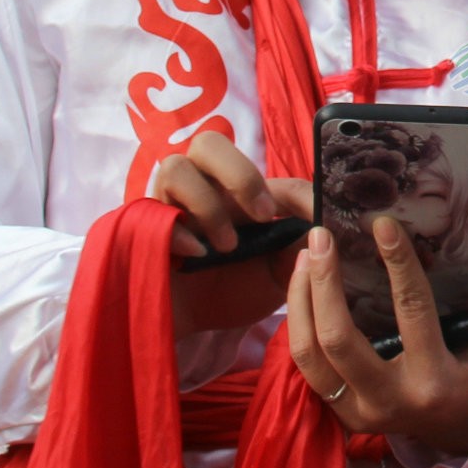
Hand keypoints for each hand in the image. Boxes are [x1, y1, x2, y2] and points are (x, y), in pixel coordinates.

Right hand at [155, 132, 312, 336]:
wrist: (191, 324)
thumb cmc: (234, 290)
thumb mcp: (278, 272)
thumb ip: (298, 248)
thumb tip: (324, 228)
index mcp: (237, 192)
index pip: (265, 170)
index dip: (296, 190)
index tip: (314, 216)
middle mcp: (201, 187)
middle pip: (208, 143)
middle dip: (240, 175)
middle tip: (262, 216)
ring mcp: (169, 204)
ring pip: (175, 167)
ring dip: (208, 204)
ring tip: (226, 246)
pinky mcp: (144, 229)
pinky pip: (153, 211)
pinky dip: (178, 231)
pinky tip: (196, 256)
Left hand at [287, 217, 467, 453]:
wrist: (460, 422)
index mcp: (436, 380)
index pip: (412, 312)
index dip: (398, 263)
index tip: (383, 224)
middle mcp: (392, 400)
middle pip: (339, 339)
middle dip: (324, 282)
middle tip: (321, 235)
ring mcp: (360, 412)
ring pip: (309, 354)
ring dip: (300, 299)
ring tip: (306, 255)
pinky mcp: (340, 413)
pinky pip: (305, 366)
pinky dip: (298, 322)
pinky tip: (303, 286)